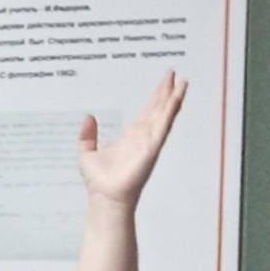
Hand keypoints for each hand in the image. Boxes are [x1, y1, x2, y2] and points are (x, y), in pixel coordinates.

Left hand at [76, 68, 188, 208]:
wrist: (105, 196)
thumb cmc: (99, 181)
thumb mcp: (87, 152)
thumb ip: (87, 136)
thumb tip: (88, 117)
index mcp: (132, 136)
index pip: (147, 111)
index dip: (156, 96)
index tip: (165, 81)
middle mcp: (143, 137)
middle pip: (158, 109)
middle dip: (167, 91)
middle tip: (175, 73)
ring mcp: (149, 141)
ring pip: (164, 114)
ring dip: (174, 98)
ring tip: (183, 82)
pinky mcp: (152, 147)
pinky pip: (163, 126)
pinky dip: (170, 111)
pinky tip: (176, 98)